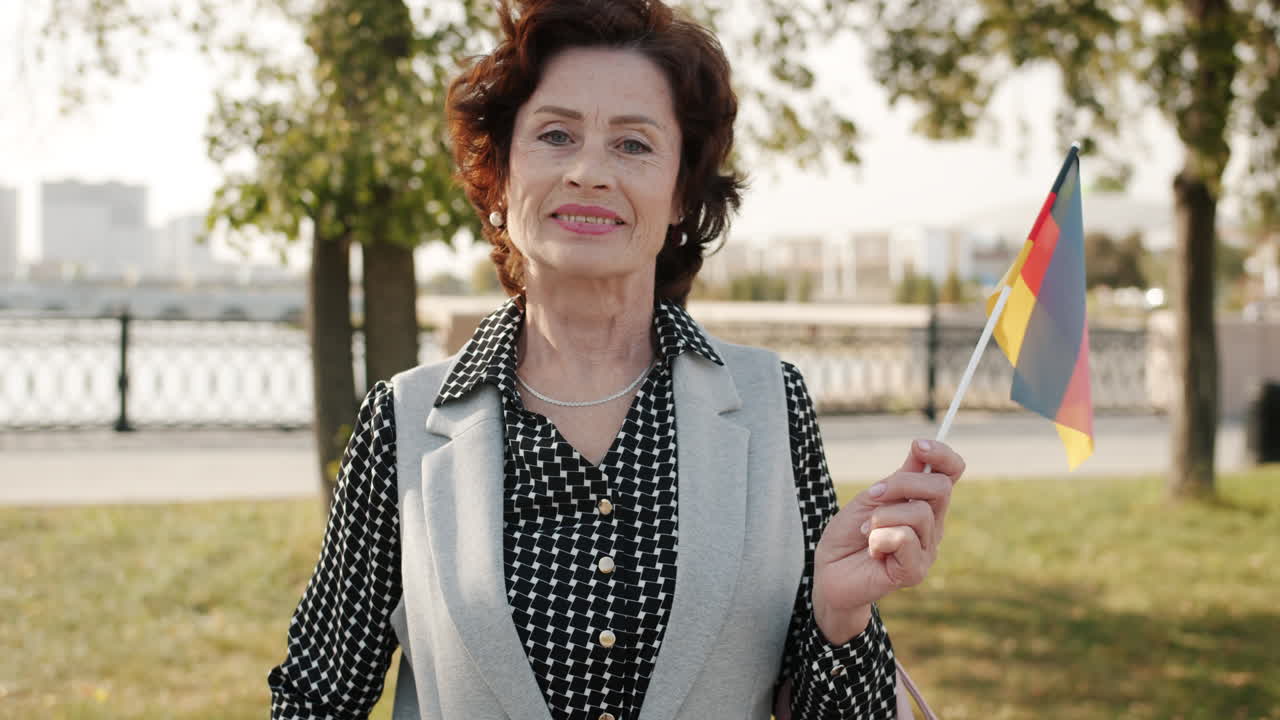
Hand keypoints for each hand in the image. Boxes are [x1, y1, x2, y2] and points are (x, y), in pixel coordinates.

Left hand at [812, 438, 964, 644]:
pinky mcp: (916, 571)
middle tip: (872, 495)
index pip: (951, 472)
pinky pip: (905, 538)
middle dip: (900, 484)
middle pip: (940, 487)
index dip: (943, 455)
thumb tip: (921, 448)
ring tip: (866, 532)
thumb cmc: (850, 534)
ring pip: (919, 513)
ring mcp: (927, 549)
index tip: (918, 446)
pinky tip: (872, 552)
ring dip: (881, 517)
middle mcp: (932, 526)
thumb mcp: (872, 498)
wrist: (830, 570)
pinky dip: (879, 538)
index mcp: (924, 503)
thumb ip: (899, 479)